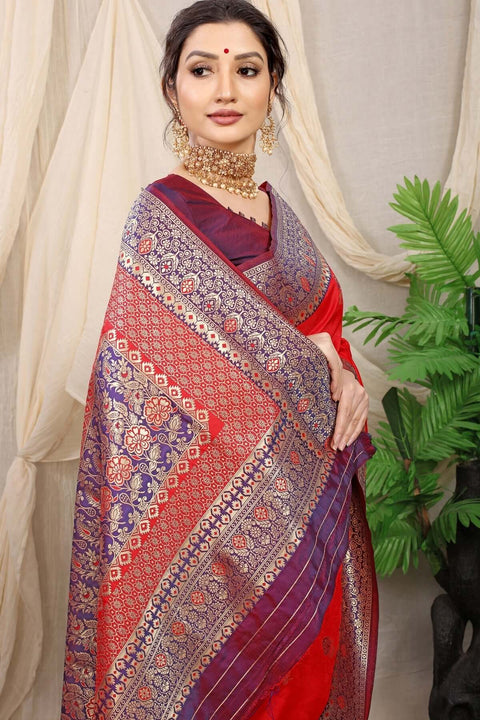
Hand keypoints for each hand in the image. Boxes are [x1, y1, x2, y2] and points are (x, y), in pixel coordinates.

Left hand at [308, 333, 368, 450]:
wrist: (340, 370)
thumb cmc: (326, 379)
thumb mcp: (322, 384)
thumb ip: (320, 397)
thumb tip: (305, 416)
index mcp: (347, 388)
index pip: (343, 413)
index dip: (339, 429)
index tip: (333, 442)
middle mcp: (358, 392)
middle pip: (350, 418)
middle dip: (343, 435)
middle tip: (336, 447)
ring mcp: (364, 397)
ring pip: (357, 421)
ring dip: (349, 436)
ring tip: (342, 447)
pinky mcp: (366, 402)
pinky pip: (362, 420)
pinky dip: (356, 431)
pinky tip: (349, 440)